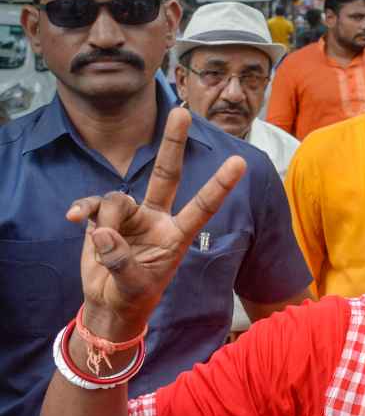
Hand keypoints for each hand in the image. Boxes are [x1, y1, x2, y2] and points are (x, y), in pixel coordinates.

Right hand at [66, 108, 245, 338]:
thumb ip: (120, 261)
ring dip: (105, 218)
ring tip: (101, 243)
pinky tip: (74, 219)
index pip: (202, 206)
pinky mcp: (106, 217)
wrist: (109, 303)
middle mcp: (157, 218)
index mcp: (176, 235)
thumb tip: (103, 232)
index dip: (219, 184)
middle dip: (173, 143)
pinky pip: (95, 203)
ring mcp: (131, 215)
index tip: (240, 162)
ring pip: (118, 198)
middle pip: (166, 174)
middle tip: (181, 112)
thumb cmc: (132, 296)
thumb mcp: (132, 287)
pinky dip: (84, 209)